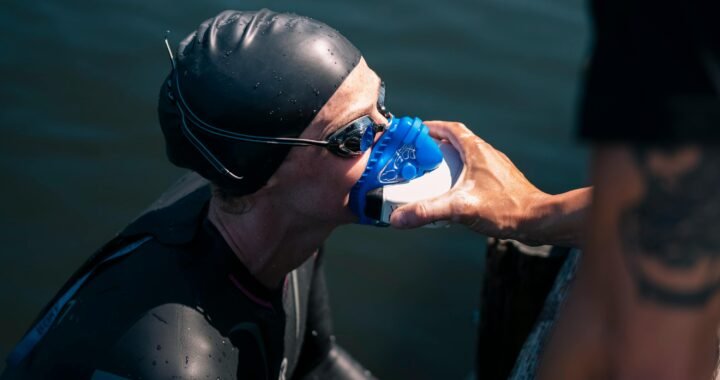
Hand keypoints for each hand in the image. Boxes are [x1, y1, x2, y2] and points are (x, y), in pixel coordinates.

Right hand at [390, 121, 588, 246]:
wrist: (538, 221)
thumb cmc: (506, 209)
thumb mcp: (461, 207)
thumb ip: (428, 211)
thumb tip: (398, 218)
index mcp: (477, 151)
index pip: (451, 129)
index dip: (432, 128)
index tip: (416, 132)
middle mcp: (487, 155)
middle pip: (457, 142)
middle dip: (436, 146)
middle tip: (418, 156)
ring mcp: (495, 168)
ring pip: (467, 157)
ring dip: (449, 161)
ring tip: (432, 175)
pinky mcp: (501, 182)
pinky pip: (476, 171)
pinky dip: (461, 175)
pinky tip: (455, 192)